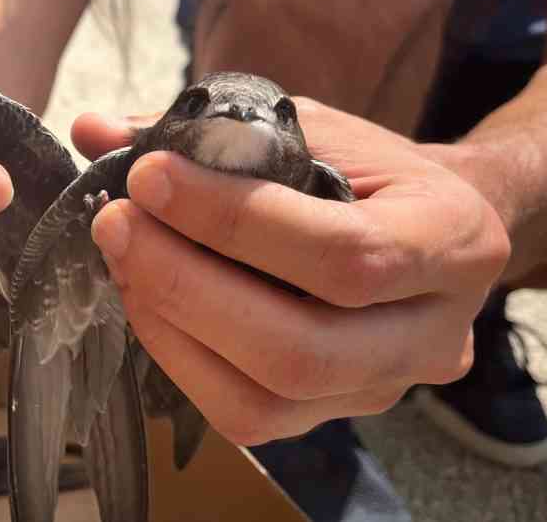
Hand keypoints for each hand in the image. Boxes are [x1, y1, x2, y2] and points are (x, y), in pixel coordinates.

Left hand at [71, 99, 510, 444]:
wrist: (426, 228)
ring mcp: (381, 389)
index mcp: (451, 241)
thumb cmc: (368, 171)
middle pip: (299, 350)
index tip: (148, 175)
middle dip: (185, 285)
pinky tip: (147, 299)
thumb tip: (95, 130)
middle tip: (116, 224)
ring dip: (171, 326)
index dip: (233, 221)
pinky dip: (178, 356)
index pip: (344, 255)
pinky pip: (243, 415)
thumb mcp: (312, 129)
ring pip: (264, 401)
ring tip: (123, 259)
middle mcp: (430, 337)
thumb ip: (211, 131)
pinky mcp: (330, 418)